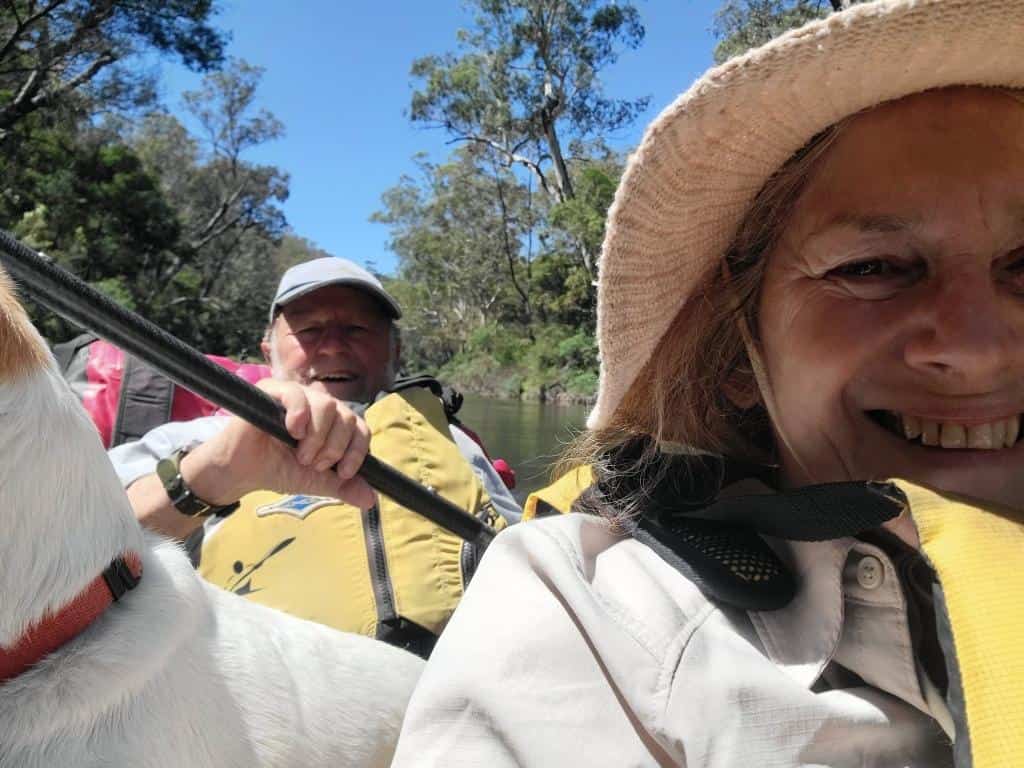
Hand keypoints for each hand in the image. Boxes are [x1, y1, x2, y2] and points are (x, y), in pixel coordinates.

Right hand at [182, 379, 375, 508]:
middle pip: (346, 416)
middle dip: (334, 447)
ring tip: (299, 454)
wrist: (242, 474)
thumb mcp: (316, 482)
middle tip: (312, 464)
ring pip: (327, 405)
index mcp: (332, 422)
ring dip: (318, 437)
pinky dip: (300, 415)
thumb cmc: (278, 470)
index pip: (360, 427)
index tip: (343, 472)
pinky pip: (297, 394)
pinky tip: (292, 432)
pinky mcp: (272, 391)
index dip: (357, 450)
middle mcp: (317, 405)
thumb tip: (371, 500)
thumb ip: (343, 487)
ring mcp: (296, 395)